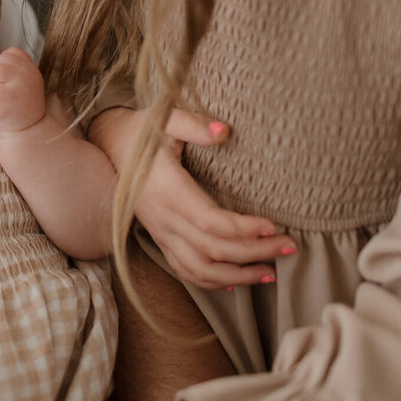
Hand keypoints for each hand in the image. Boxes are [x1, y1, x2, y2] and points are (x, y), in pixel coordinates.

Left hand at [0, 47, 45, 137]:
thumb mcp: (7, 84)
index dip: (0, 71)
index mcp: (29, 66)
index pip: (6, 55)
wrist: (27, 134)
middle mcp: (27, 72)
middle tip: (1, 98)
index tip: (8, 87)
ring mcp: (19, 84)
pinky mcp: (6, 97)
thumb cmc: (15, 108)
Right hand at [91, 107, 296, 289]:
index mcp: (168, 190)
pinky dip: (210, 281)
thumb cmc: (141, 130)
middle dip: (255, 252)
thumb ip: (193, 124)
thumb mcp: (164, 118)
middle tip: (290, 247)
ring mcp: (160, 231)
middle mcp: (164, 217)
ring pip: (199, 269)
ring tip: (270, 273)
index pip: (210, 222)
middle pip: (213, 250)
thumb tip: (224, 132)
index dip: (244, 229)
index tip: (274, 226)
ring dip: (237, 276)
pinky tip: (234, 282)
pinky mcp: (159, 236)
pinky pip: (184, 269)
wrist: (110, 143)